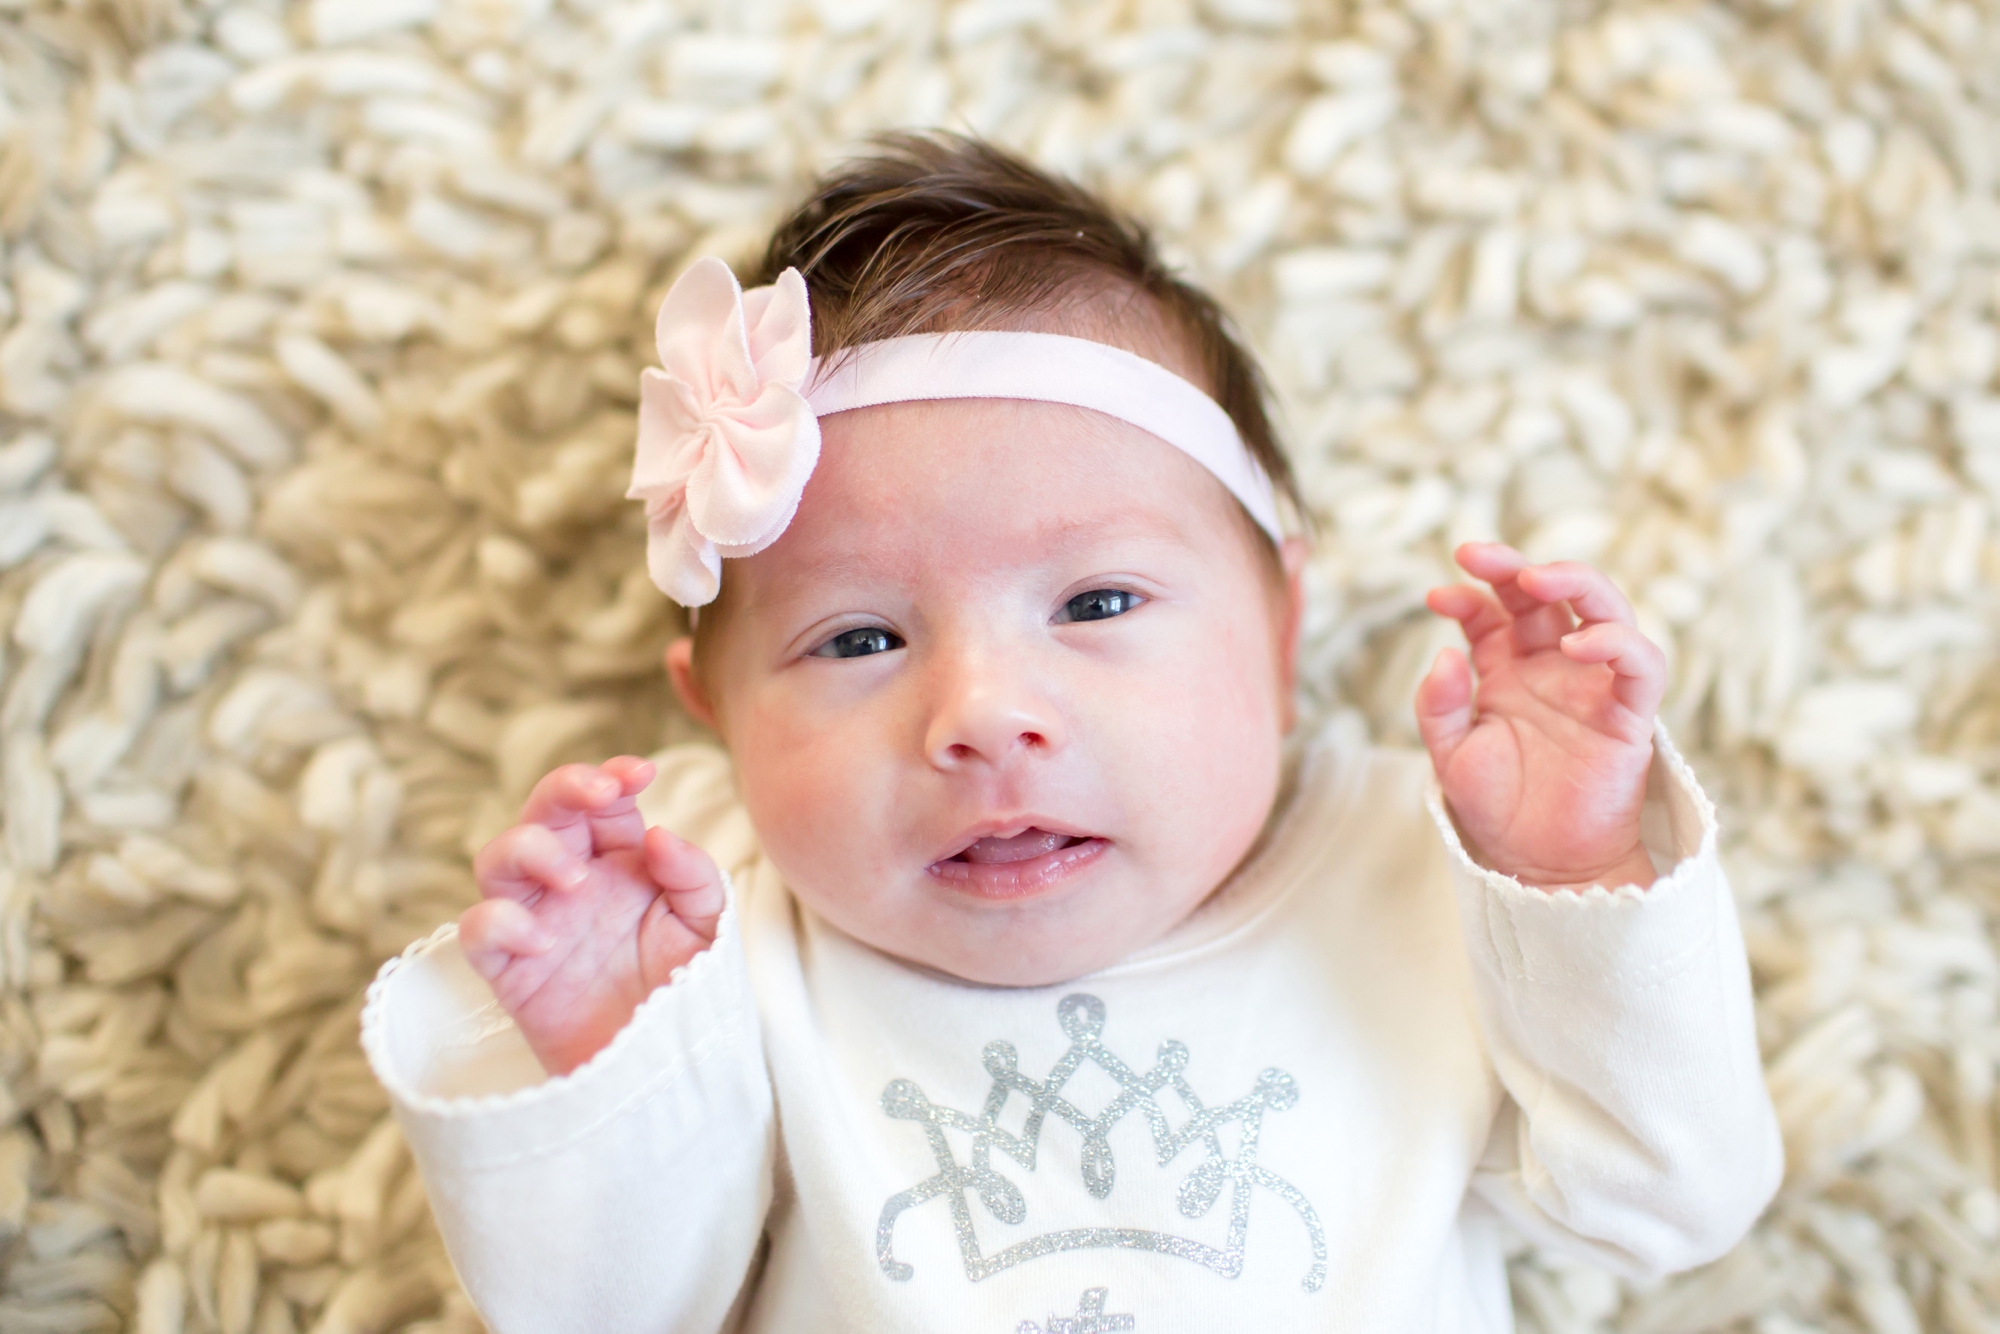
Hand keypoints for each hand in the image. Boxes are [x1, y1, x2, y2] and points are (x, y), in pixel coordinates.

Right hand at [462, 757, 724, 1075]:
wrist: (665, 1067)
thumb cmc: (684, 989)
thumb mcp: (706, 927)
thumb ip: (693, 877)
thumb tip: (657, 834)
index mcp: (619, 861)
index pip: (603, 803)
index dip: (612, 777)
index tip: (640, 773)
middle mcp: (571, 881)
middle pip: (543, 814)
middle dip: (564, 789)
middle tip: (600, 795)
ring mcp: (536, 922)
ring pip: (497, 859)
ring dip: (530, 851)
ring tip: (576, 879)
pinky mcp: (510, 972)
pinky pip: (476, 932)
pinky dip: (498, 923)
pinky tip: (542, 941)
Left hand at [1416, 542, 1664, 892]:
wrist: (1539, 866)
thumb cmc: (1496, 810)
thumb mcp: (1449, 755)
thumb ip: (1440, 705)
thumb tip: (1445, 651)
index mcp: (1508, 671)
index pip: (1493, 613)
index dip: (1469, 594)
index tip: (1438, 593)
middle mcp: (1553, 668)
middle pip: (1545, 596)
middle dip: (1513, 566)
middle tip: (1477, 554)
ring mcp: (1593, 686)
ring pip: (1602, 610)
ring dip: (1573, 581)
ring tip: (1533, 577)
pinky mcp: (1630, 715)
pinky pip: (1641, 665)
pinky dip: (1617, 643)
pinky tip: (1577, 644)